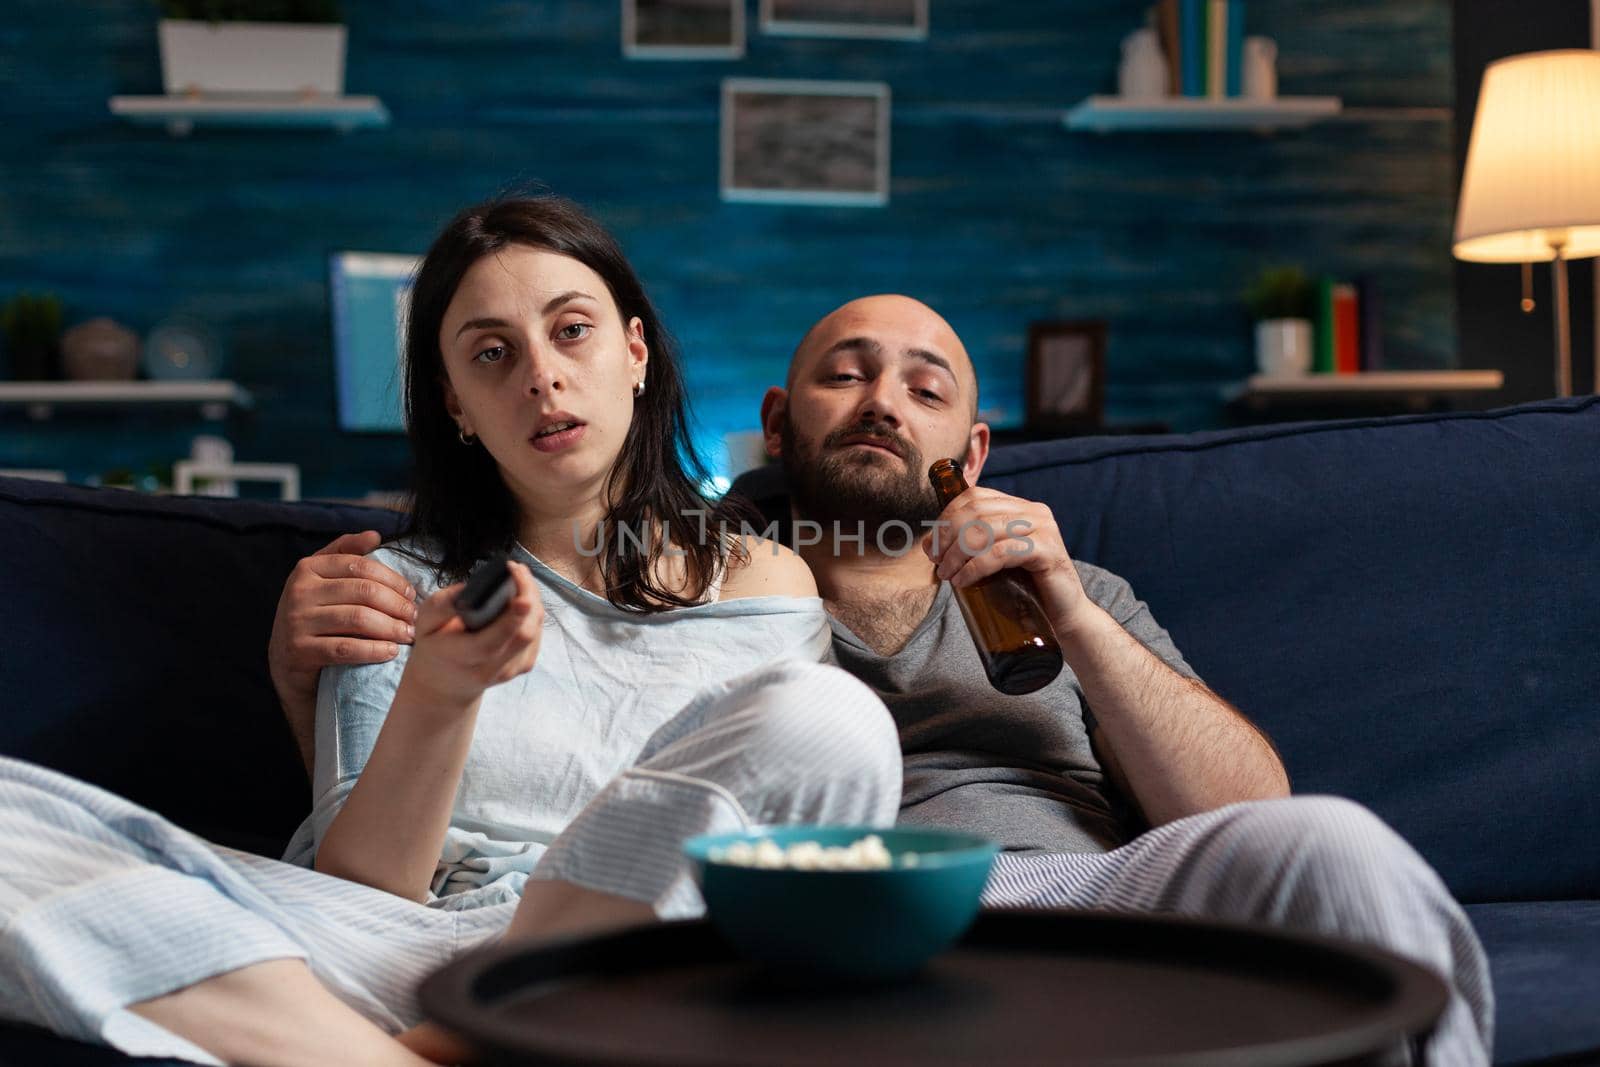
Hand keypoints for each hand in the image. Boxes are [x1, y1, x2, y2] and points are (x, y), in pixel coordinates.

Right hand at [268, 531, 419, 712]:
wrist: (286, 661)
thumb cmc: (314, 615)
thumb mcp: (323, 580)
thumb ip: (346, 553)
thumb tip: (375, 535)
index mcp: (308, 568)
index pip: (361, 566)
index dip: (393, 580)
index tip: (412, 595)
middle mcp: (299, 591)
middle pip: (363, 591)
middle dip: (397, 605)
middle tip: (415, 618)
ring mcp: (297, 621)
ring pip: (358, 619)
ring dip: (391, 628)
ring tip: (409, 635)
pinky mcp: (299, 651)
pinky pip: (346, 648)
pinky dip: (374, 650)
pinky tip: (391, 651)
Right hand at [402, 561, 543, 710]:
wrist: (446, 680)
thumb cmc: (435, 644)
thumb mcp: (425, 623)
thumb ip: (442, 606)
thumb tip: (469, 589)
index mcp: (461, 659)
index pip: (491, 643)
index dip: (510, 620)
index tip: (521, 598)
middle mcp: (489, 669)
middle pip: (522, 635)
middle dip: (527, 598)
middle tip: (517, 569)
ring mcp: (510, 670)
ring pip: (534, 631)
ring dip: (532, 599)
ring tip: (518, 574)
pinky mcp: (524, 664)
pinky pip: (537, 632)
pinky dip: (534, 609)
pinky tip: (522, 593)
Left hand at [921, 487, 1098, 637]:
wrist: (1065, 617)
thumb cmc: (1026, 590)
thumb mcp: (994, 561)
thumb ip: (970, 547)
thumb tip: (928, 545)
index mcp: (1020, 507)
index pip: (974, 496)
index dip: (947, 518)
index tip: (933, 546)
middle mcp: (1034, 512)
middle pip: (976, 511)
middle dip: (948, 536)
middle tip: (937, 562)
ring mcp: (1043, 529)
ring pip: (985, 530)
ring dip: (957, 553)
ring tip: (947, 575)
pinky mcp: (1047, 551)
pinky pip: (1001, 552)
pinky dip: (975, 566)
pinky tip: (963, 580)